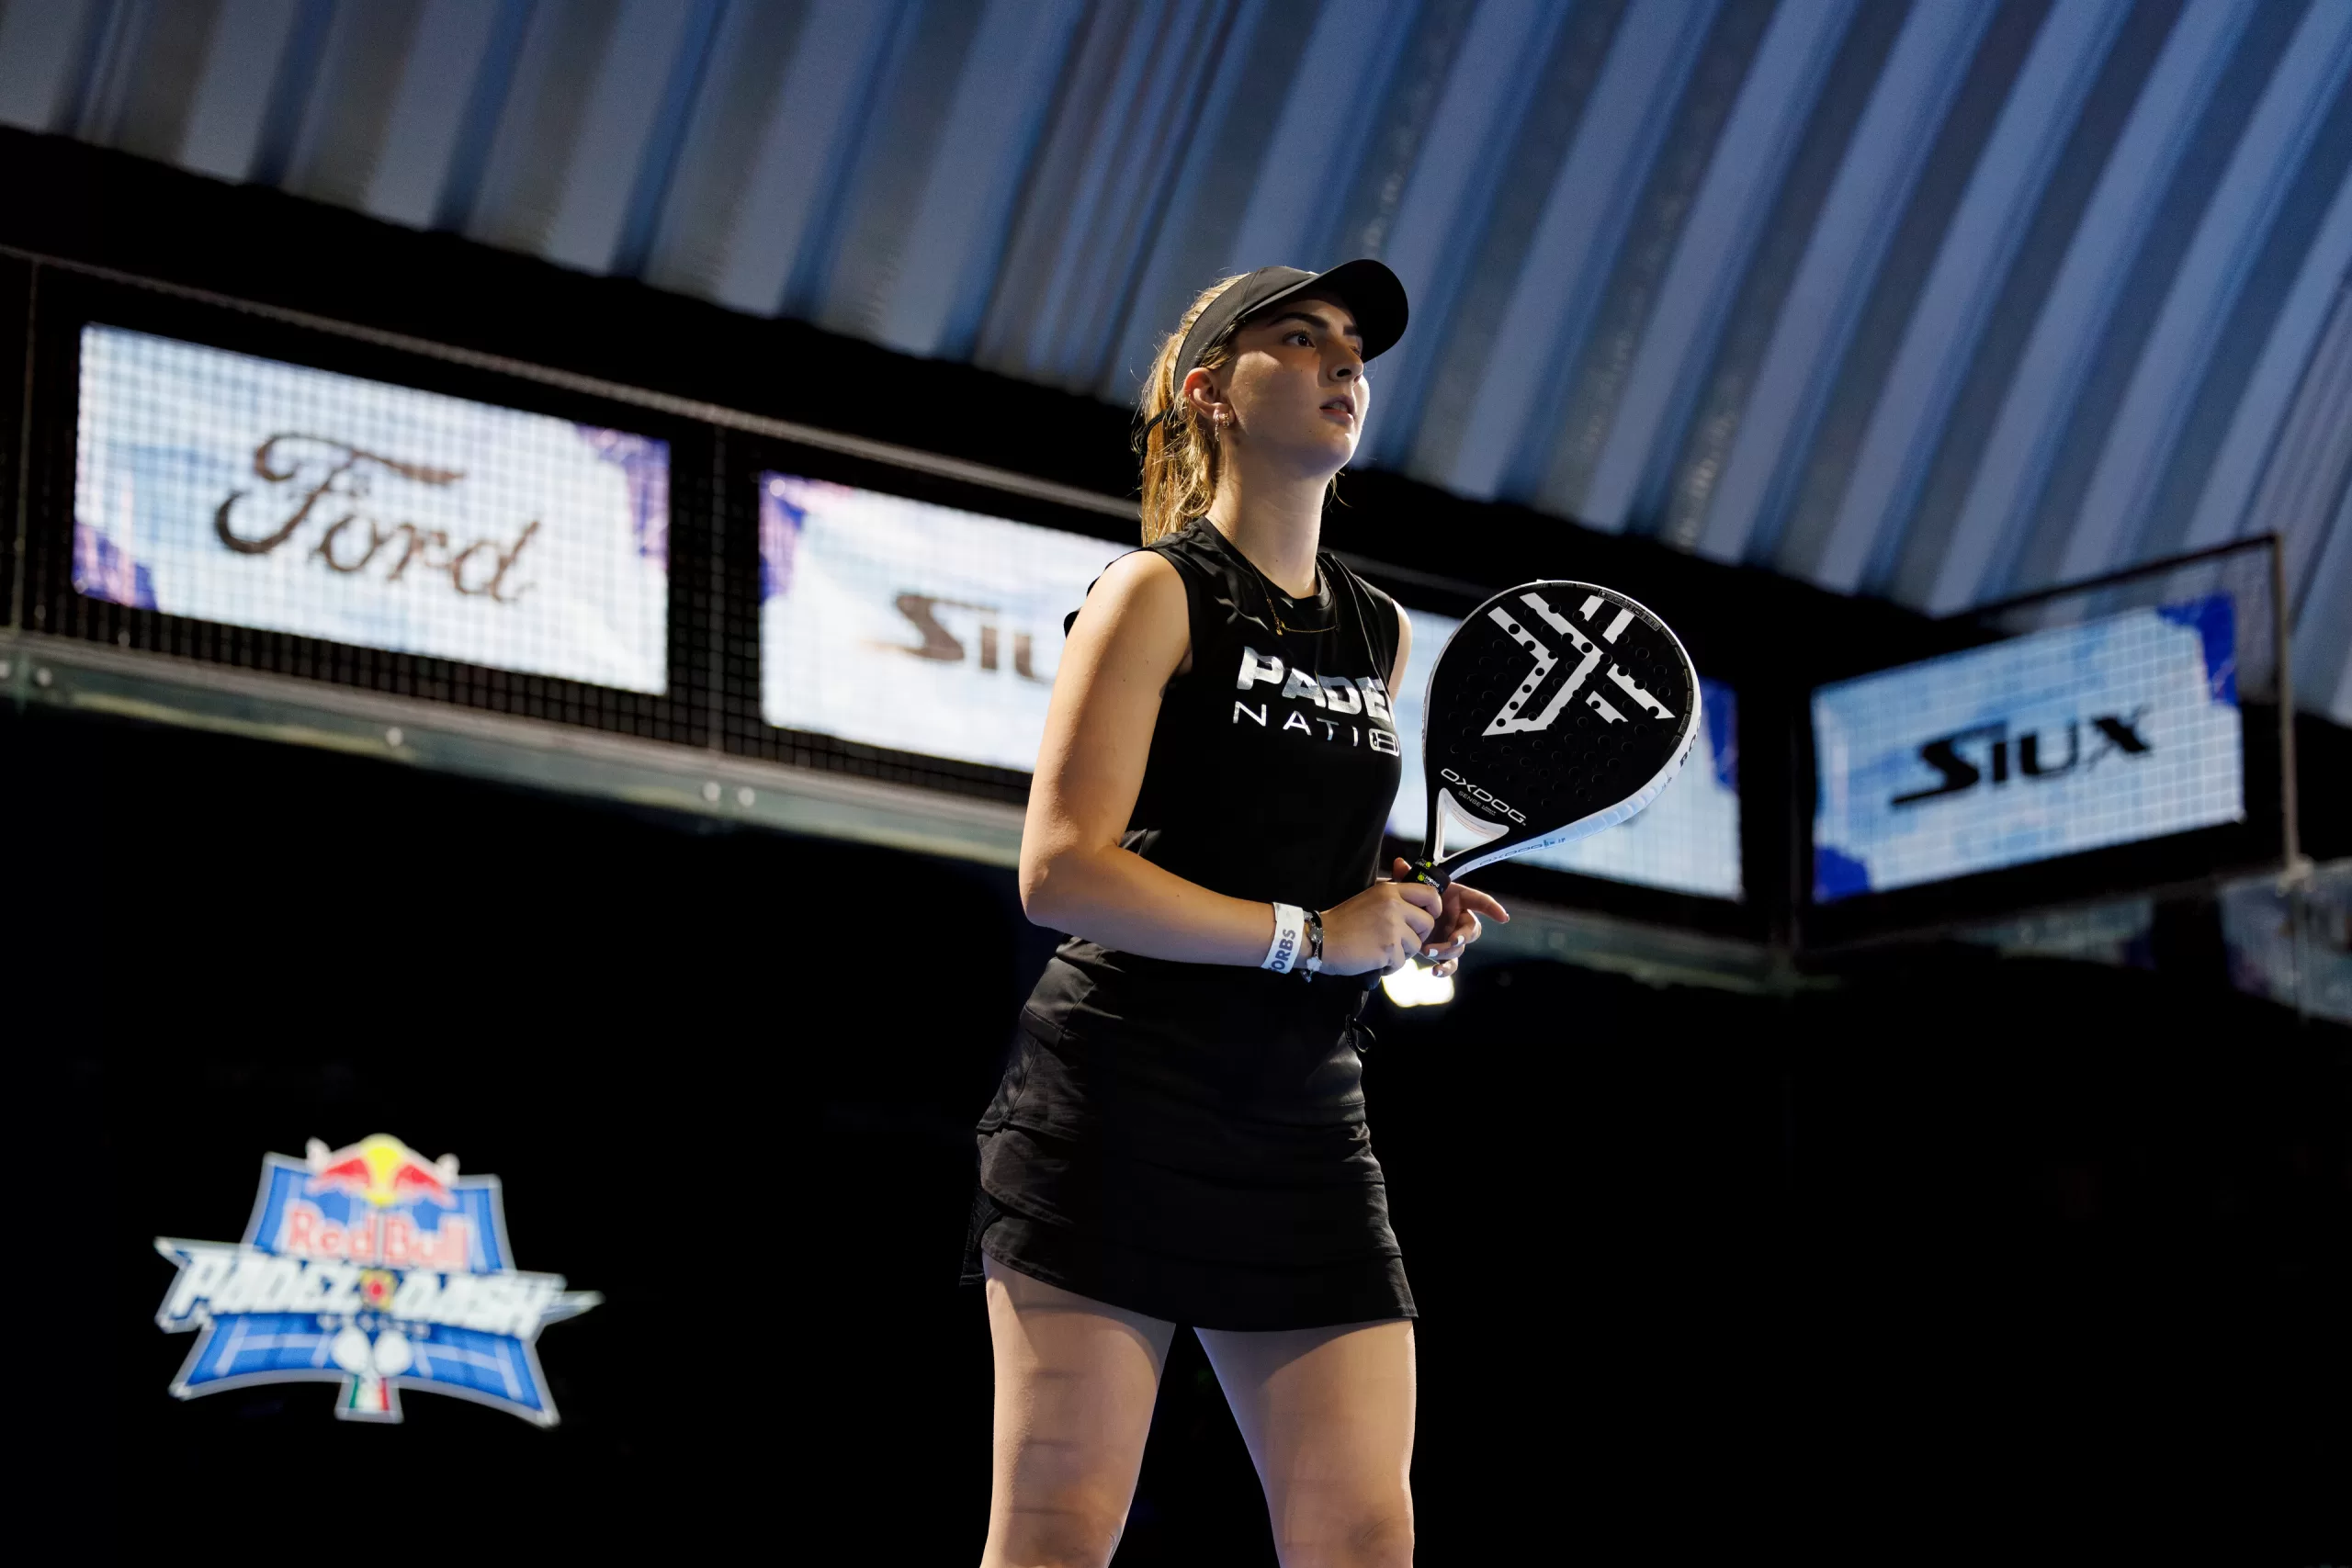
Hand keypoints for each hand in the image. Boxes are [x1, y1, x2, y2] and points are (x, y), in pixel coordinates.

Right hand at [1318, 874, 1443, 975]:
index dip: (1434, 907)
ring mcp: (1392, 927)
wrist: (1320, 938)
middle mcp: (1394, 906)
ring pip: (1417, 945)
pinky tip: (1374, 960)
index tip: (1428, 916)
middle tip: (1400, 940)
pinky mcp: (1389, 949)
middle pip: (1428, 923)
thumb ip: (1391, 897)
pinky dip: (1390, 966)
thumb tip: (1414, 900)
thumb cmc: (1342, 921)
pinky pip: (1402, 962)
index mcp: (1389, 891)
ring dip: (1403, 952)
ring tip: (1382, 950)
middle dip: (1419, 935)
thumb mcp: (1368, 899)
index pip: (1428, 893)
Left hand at [1393, 858, 1508, 976]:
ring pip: (1460, 948)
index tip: (1503, 918)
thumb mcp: (1410, 886)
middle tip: (1453, 939)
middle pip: (1471, 929)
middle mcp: (1459, 919)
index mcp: (1457, 899)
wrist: (1405, 915)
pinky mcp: (1443, 953)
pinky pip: (1450, 964)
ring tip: (1428, 950)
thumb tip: (1399, 863)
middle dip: (1463, 935)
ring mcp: (1452, 937)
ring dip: (1446, 951)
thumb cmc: (1414, 897)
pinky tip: (1435, 971)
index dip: (1492, 908)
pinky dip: (1444, 969)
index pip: (1479, 901)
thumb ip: (1407, 876)